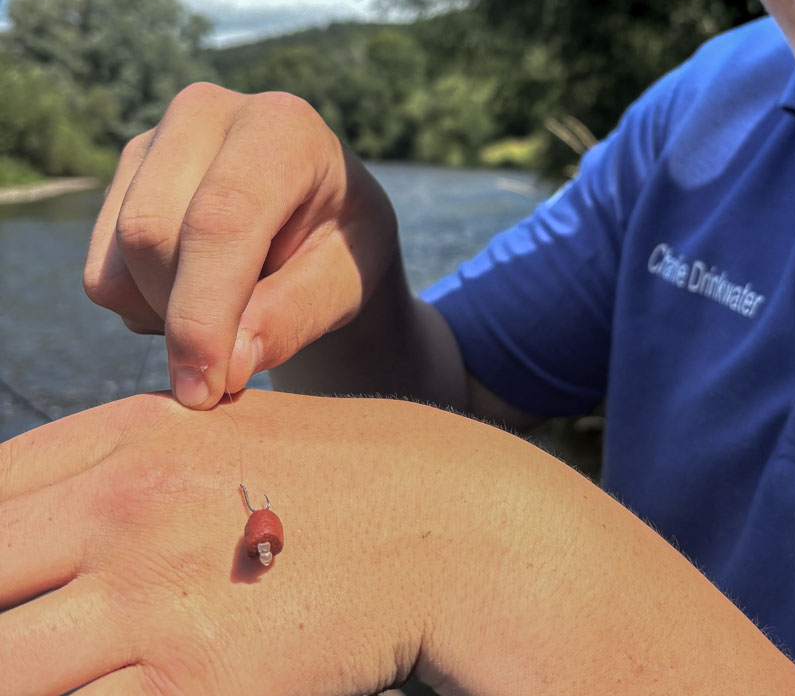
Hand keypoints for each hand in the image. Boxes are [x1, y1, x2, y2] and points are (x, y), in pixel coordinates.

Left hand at [0, 391, 452, 695]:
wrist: (441, 520)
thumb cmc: (328, 477)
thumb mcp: (216, 434)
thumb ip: (111, 470)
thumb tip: (24, 531)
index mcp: (127, 435)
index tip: (13, 589)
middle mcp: (126, 506)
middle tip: (33, 642)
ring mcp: (154, 597)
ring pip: (5, 674)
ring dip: (27, 676)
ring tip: (69, 670)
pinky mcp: (197, 684)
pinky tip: (116, 688)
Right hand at [83, 84, 399, 407]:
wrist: (322, 219)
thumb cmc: (344, 248)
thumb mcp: (346, 283)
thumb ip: (293, 317)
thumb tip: (224, 366)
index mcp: (282, 125)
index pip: (221, 219)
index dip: (205, 312)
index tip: (207, 388)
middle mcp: (206, 112)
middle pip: (152, 235)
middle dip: (186, 318)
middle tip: (237, 356)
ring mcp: (153, 140)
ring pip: (119, 259)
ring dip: (165, 316)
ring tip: (233, 308)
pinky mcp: (122, 179)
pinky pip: (101, 274)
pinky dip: (143, 309)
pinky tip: (198, 294)